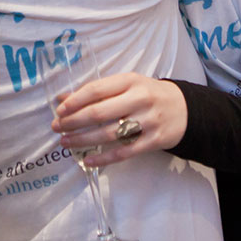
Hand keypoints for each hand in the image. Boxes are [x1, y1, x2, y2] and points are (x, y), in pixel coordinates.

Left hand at [51, 73, 186, 165]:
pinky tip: (88, 160)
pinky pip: (124, 152)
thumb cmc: (148, 95)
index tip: (59, 110)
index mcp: (131, 81)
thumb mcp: (127, 85)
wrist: (184, 109)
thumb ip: (98, 91)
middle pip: (100, 113)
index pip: (96, 90)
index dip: (75, 101)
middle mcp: (140, 99)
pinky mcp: (154, 141)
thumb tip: (62, 98)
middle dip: (73, 122)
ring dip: (83, 140)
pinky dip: (104, 158)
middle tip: (57, 128)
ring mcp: (148, 121)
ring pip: (109, 134)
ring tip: (65, 142)